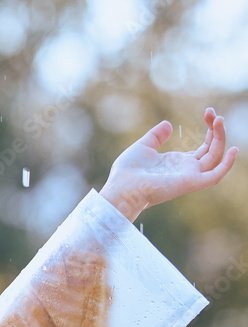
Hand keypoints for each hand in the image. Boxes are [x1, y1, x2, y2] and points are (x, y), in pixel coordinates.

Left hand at [100, 108, 237, 221]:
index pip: (204, 147)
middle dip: (216, 130)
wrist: (121, 187)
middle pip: (212, 150)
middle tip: (213, 113)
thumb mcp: (143, 146)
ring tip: (218, 119)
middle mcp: (186, 170)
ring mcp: (189, 177)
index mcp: (177, 163)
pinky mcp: (189, 183)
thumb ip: (156, 136)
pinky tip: (233, 149)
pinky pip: (214, 176)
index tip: (208, 112)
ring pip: (215, 158)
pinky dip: (226, 165)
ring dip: (220, 138)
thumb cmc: (127, 172)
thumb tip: (168, 125)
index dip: (211, 130)